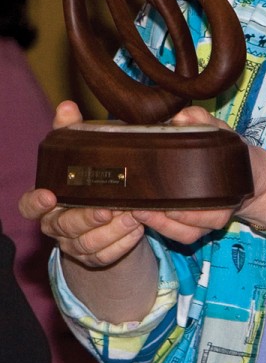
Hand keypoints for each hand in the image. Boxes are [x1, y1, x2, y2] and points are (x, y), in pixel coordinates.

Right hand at [19, 101, 146, 268]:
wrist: (106, 210)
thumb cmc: (87, 175)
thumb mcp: (78, 151)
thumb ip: (70, 130)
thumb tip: (67, 106)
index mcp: (48, 199)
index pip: (29, 206)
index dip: (36, 203)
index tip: (50, 196)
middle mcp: (57, 224)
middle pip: (65, 227)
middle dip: (87, 219)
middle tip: (108, 208)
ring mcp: (75, 243)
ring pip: (88, 244)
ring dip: (111, 231)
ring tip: (133, 216)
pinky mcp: (96, 256)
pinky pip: (107, 255)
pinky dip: (123, 243)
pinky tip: (138, 228)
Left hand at [130, 105, 265, 242]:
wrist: (250, 172)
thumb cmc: (232, 151)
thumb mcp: (221, 131)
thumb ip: (202, 120)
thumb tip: (180, 117)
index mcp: (228, 193)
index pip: (210, 213)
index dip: (188, 213)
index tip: (167, 205)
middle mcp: (220, 213)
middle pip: (192, 228)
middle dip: (165, 221)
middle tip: (141, 207)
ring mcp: (209, 223)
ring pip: (185, 235)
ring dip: (161, 227)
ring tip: (139, 212)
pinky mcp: (200, 226)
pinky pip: (182, 236)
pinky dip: (165, 230)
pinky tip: (147, 216)